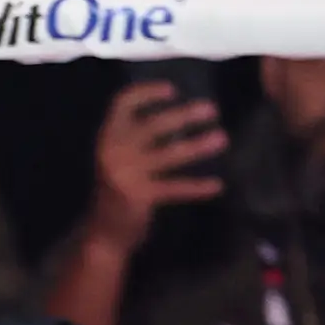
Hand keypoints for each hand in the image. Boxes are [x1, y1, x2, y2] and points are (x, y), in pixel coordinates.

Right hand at [83, 81, 223, 250]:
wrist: (103, 234)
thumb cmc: (118, 191)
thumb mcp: (120, 158)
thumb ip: (139, 139)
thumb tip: (182, 116)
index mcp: (107, 136)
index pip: (122, 103)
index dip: (147, 92)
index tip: (173, 90)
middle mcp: (114, 150)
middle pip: (153, 124)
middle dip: (185, 115)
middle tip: (212, 110)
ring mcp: (126, 173)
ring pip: (169, 154)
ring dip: (198, 145)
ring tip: (222, 139)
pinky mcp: (139, 196)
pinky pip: (175, 188)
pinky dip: (197, 187)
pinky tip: (217, 186)